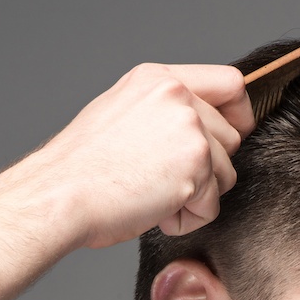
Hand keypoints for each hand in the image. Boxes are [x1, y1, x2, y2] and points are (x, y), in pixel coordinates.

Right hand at [15, 63, 253, 247]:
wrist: (61, 194)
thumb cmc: (82, 169)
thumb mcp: (123, 115)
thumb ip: (164, 113)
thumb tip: (198, 130)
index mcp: (159, 80)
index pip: (229, 83)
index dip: (238, 115)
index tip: (232, 135)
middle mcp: (178, 98)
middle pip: (231, 139)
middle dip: (208, 170)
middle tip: (163, 181)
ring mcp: (189, 130)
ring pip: (226, 175)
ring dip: (197, 197)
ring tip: (154, 196)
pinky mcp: (195, 166)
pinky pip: (212, 207)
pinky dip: (187, 220)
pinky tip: (154, 211)